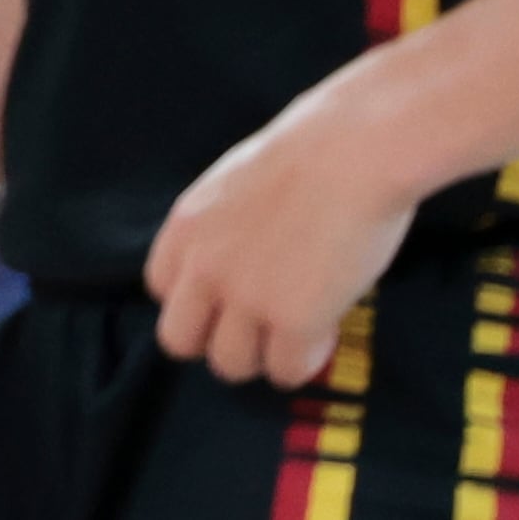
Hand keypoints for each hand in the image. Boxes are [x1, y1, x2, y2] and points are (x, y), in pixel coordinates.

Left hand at [144, 84, 421, 388]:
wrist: (357, 148)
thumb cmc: (313, 151)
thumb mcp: (237, 184)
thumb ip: (223, 230)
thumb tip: (236, 269)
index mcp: (186, 227)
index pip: (161, 291)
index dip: (199, 299)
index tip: (232, 295)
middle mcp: (203, 266)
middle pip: (180, 340)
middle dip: (217, 339)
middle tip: (261, 327)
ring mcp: (245, 297)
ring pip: (231, 365)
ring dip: (264, 354)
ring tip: (300, 326)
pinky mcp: (293, 320)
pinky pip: (286, 371)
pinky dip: (307, 358)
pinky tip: (328, 328)